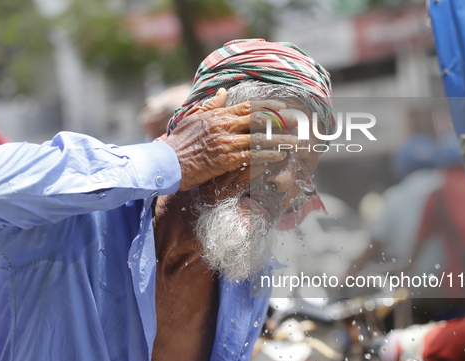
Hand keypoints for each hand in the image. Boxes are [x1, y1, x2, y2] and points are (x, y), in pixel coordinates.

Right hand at [164, 88, 298, 190]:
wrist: (166, 163)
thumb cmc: (178, 143)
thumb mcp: (193, 118)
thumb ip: (210, 105)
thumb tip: (224, 93)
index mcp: (218, 115)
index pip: (248, 107)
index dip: (269, 107)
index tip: (285, 108)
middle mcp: (224, 125)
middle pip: (259, 120)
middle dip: (281, 120)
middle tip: (299, 121)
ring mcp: (226, 142)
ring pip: (259, 139)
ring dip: (280, 140)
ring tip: (297, 142)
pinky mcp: (225, 160)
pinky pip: (252, 156)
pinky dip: (267, 155)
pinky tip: (280, 156)